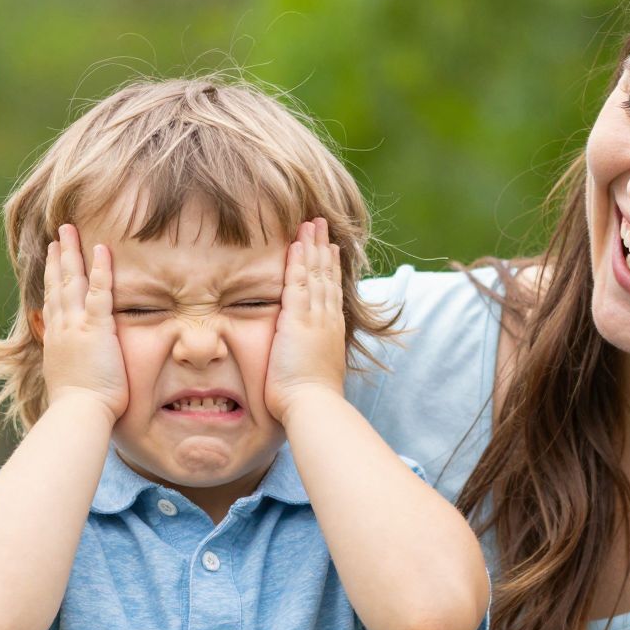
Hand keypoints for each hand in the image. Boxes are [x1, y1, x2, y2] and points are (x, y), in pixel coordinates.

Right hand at [40, 223, 126, 421]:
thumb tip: (69, 366)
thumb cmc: (79, 407)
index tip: (53, 261)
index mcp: (56, 340)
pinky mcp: (96, 328)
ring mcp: (76, 325)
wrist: (79, 413)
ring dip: (72, 253)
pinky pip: (99, 291)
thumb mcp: (68, 380)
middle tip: (58, 235)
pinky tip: (101, 248)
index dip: (52, 280)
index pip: (53, 303)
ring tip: (70, 230)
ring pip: (73, 281)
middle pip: (58, 284)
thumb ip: (69, 366)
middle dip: (58, 257)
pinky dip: (101, 269)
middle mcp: (61, 328)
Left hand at [263, 218, 347, 424]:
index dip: (329, 268)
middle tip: (320, 224)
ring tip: (310, 223)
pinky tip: (297, 243)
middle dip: (323, 248)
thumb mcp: (317, 371)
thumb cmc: (312, 399)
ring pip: (315, 273)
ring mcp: (315, 317)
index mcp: (332, 331)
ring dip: (312, 246)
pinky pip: (299, 283)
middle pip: (326, 276)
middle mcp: (327, 319)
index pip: (331, 292)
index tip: (328, 250)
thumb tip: (310, 357)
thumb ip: (312, 356)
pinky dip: (299, 261)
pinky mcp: (298, 319)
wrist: (313, 406)